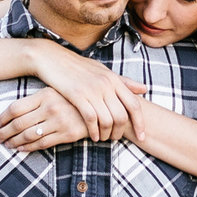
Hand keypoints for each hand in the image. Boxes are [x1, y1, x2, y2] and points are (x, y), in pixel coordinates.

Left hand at [0, 89, 91, 152]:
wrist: (100, 108)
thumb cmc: (72, 99)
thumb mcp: (54, 92)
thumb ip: (35, 101)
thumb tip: (11, 112)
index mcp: (45, 94)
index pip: (16, 108)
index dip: (3, 118)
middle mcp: (51, 107)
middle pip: (19, 123)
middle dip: (4, 133)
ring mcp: (59, 121)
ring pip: (29, 135)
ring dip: (14, 142)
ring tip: (6, 145)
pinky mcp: (67, 134)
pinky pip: (42, 144)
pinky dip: (28, 147)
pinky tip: (20, 148)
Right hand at [29, 44, 150, 140]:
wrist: (52, 58)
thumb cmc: (78, 66)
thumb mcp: (103, 71)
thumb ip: (123, 82)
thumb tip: (144, 89)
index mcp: (114, 79)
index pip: (134, 104)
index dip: (140, 123)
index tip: (141, 136)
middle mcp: (106, 84)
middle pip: (122, 116)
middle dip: (120, 132)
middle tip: (115, 138)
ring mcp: (92, 90)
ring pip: (107, 120)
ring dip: (106, 134)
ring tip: (103, 138)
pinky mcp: (77, 95)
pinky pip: (91, 119)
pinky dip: (93, 131)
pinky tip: (92, 136)